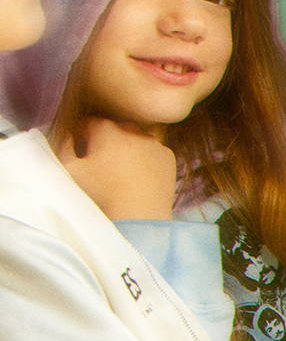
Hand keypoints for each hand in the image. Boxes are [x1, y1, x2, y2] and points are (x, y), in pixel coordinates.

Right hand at [57, 117, 176, 220]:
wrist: (136, 216)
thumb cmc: (99, 194)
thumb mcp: (68, 169)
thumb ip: (63, 146)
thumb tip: (68, 136)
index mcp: (107, 130)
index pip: (88, 123)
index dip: (81, 136)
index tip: (79, 151)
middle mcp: (134, 131)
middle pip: (114, 128)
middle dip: (104, 140)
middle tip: (98, 163)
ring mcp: (154, 143)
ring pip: (136, 139)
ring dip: (127, 148)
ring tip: (119, 171)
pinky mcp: (168, 157)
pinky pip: (153, 152)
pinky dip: (145, 159)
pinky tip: (137, 177)